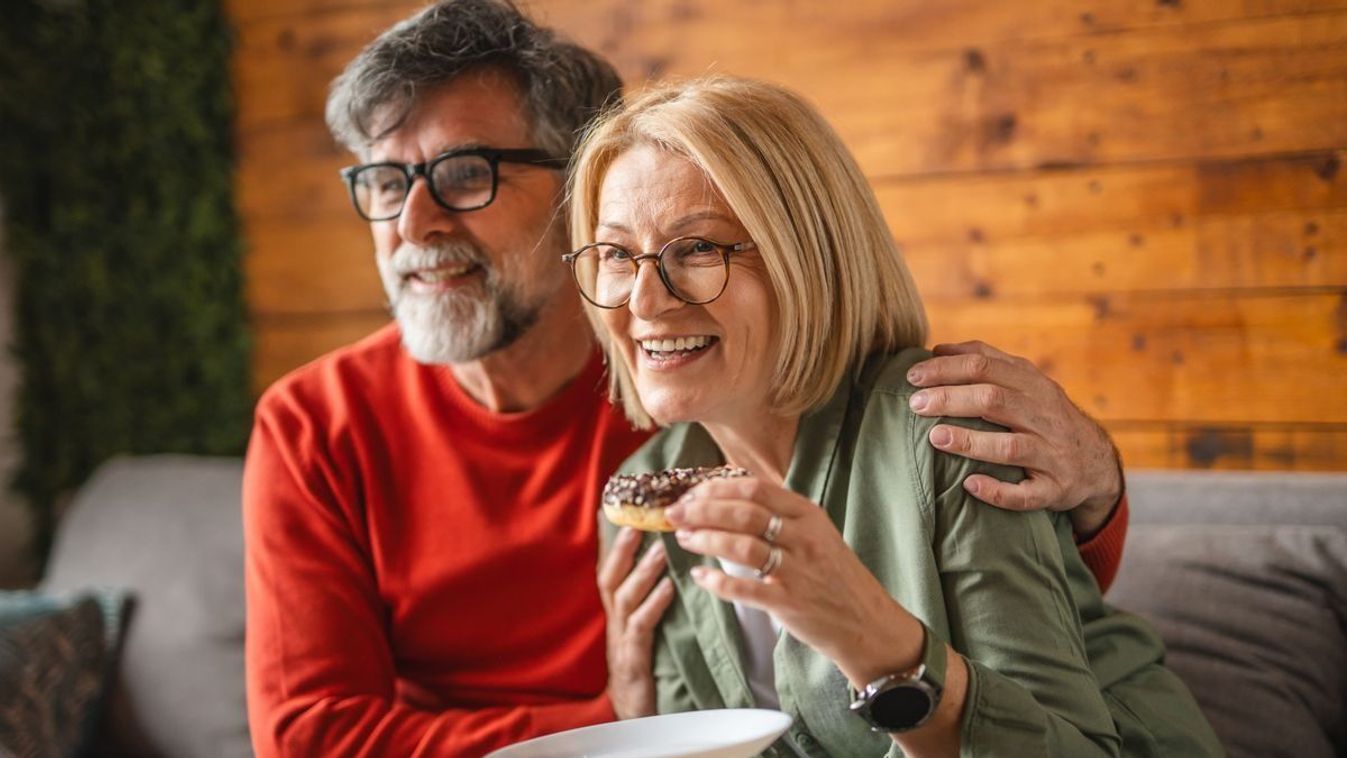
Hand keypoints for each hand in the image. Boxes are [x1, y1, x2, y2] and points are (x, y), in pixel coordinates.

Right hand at [597, 527, 674, 719]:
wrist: (633, 714)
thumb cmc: (643, 665)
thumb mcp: (642, 628)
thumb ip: (649, 599)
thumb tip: (669, 567)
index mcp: (615, 612)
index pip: (610, 570)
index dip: (613, 543)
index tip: (623, 514)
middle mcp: (613, 621)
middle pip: (609, 577)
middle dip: (621, 549)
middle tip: (639, 522)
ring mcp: (620, 640)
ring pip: (625, 597)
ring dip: (642, 572)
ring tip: (660, 550)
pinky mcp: (633, 659)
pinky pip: (640, 626)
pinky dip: (654, 604)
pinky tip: (670, 589)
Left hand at [666, 477, 922, 687]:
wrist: (867, 623)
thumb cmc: (835, 577)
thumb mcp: (817, 534)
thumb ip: (780, 516)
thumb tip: (729, 498)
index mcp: (808, 514)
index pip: (754, 488)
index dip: (716, 488)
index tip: (690, 492)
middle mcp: (804, 537)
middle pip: (742, 512)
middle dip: (701, 510)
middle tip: (674, 513)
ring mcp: (797, 570)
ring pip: (741, 545)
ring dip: (705, 539)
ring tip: (683, 538)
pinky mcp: (789, 602)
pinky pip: (745, 588)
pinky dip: (717, 581)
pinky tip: (699, 577)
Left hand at [906, 341, 1122, 536]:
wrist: (1094, 462)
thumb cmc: (1042, 417)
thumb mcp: (1025, 382)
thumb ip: (987, 362)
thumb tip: (938, 349)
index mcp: (1033, 384)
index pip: (986, 366)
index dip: (946, 368)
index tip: (913, 376)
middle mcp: (1044, 415)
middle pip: (994, 400)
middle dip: (951, 399)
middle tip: (915, 404)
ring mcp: (1052, 454)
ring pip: (1010, 446)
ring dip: (970, 442)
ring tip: (935, 438)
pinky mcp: (1055, 489)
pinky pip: (1026, 494)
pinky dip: (998, 491)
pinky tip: (970, 485)